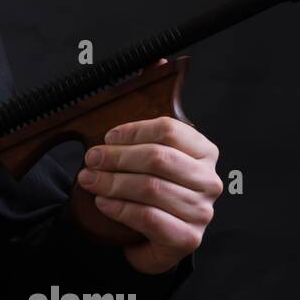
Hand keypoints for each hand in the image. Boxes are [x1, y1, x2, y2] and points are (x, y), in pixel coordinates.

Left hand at [76, 63, 222, 273]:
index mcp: (203, 151)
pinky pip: (148, 218)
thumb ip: (150, 109)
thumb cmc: (147, 188)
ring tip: (89, 181)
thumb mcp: (145, 149)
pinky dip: (119, 208)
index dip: (131, 132)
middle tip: (89, 161)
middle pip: (157, 159)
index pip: (169, 130)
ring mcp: (202, 211)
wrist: (149, 237)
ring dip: (111, 183)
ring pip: (150, 189)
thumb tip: (159, 60)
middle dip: (115, 159)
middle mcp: (209, 180)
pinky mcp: (187, 239)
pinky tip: (104, 203)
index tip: (106, 138)